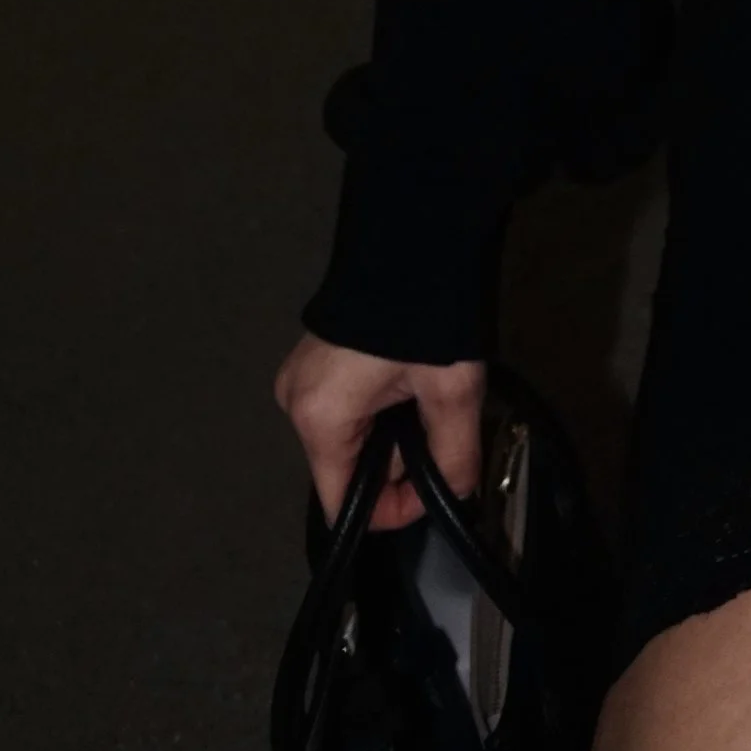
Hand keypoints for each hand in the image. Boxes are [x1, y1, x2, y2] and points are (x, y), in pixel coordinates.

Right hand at [274, 329, 486, 532]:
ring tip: (425, 396)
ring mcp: (298, 378)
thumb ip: (454, 456)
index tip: (431, 492)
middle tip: (438, 426)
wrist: (410, 237)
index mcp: (319, 420)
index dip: (390, 512)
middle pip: (347, 469)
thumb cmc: (423, 317)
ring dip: (390, 432)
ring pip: (349, 437)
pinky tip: (405, 380)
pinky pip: (344, 407)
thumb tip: (456, 496)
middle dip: (398, 462)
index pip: (341, 506)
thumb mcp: (451, 391)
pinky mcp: (311, 359)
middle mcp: (294, 405)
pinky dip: (377, 408)